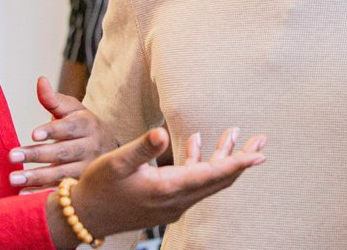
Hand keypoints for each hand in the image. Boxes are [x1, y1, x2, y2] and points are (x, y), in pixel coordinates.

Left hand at [10, 76, 117, 188]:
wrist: (112, 153)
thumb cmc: (84, 127)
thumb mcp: (73, 110)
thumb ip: (54, 99)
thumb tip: (40, 80)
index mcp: (88, 125)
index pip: (69, 128)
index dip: (52, 131)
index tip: (33, 133)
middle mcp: (91, 148)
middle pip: (63, 152)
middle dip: (36, 154)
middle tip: (11, 155)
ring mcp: (88, 170)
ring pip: (61, 174)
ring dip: (36, 177)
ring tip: (13, 178)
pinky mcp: (83, 186)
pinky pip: (61, 191)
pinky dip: (42, 194)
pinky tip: (23, 195)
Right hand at [67, 126, 266, 238]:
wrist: (84, 216)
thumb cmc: (98, 186)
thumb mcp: (117, 162)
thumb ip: (142, 147)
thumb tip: (161, 131)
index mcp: (168, 190)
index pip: (211, 176)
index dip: (236, 164)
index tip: (258, 155)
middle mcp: (176, 201)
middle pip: (218, 179)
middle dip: (241, 159)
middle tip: (262, 142)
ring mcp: (173, 204)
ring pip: (207, 180)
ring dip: (222, 158)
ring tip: (236, 134)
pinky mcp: (166, 202)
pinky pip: (192, 183)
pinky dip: (199, 163)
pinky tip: (197, 142)